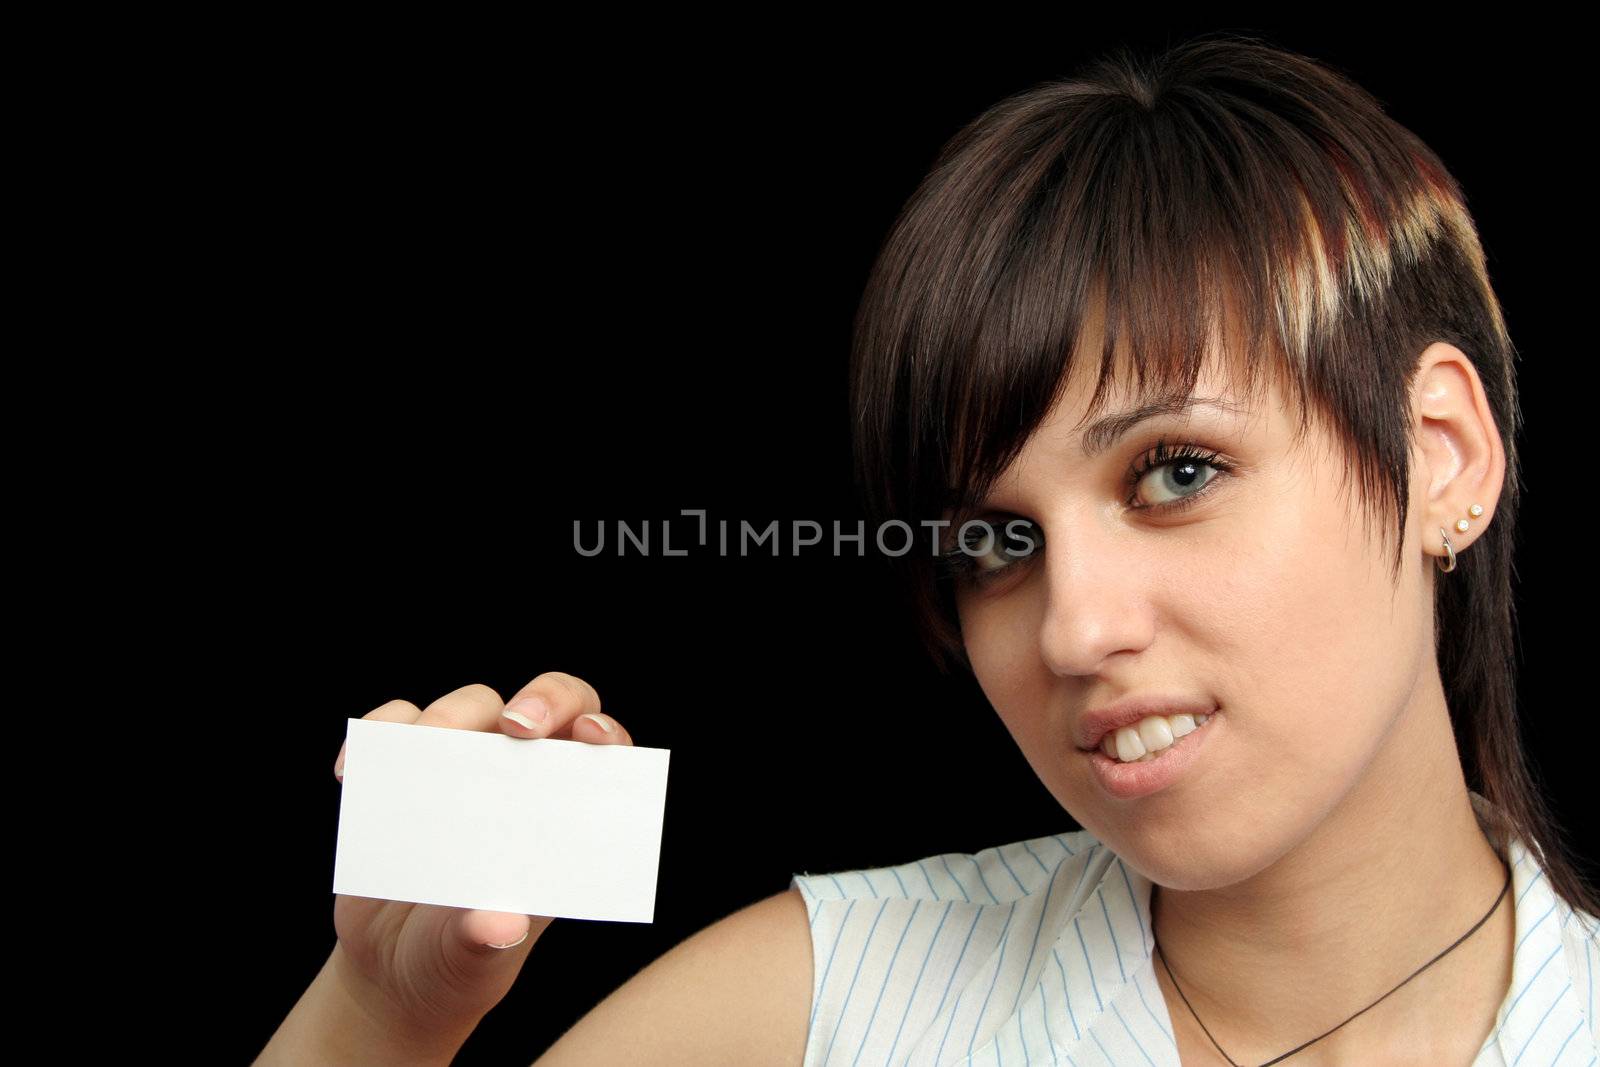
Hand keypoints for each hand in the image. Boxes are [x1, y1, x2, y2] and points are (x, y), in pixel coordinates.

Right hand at [328, 674, 632, 1053]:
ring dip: (449, 717)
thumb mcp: (474, 960)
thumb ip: (485, 943)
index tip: (590, 736)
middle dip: (543, 698)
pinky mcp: (406, 768)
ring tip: (417, 754)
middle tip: (516, 725)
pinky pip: (394, 724)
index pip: (602, 755)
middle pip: (550, 704)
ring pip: (474, 705)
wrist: (395, 970)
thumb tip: (499, 925)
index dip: (604, 732)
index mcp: (562, 819)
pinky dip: (376, 732)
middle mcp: (523, 779)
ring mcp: (465, 766)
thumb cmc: (458, 959)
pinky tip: (351, 771)